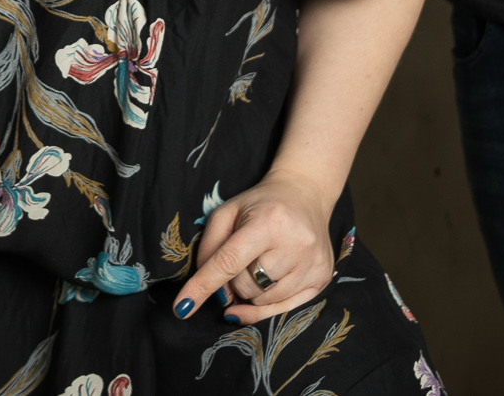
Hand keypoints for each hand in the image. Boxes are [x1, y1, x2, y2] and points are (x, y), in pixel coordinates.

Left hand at [171, 170, 336, 325]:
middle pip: (245, 285)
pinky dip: (266, 304)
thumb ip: (210, 248)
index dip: (203, 286)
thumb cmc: (260, 204)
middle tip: (239, 261)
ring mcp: (312, 263)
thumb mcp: (227, 212)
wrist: (305, 193)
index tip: (182, 308)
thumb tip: (213, 291)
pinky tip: (262, 290)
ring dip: (250, 291)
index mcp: (268, 222)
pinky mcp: (322, 278)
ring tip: (258, 264)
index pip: (229, 261)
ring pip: (263, 300)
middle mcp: (294, 243)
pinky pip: (284, 309)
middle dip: (232, 281)